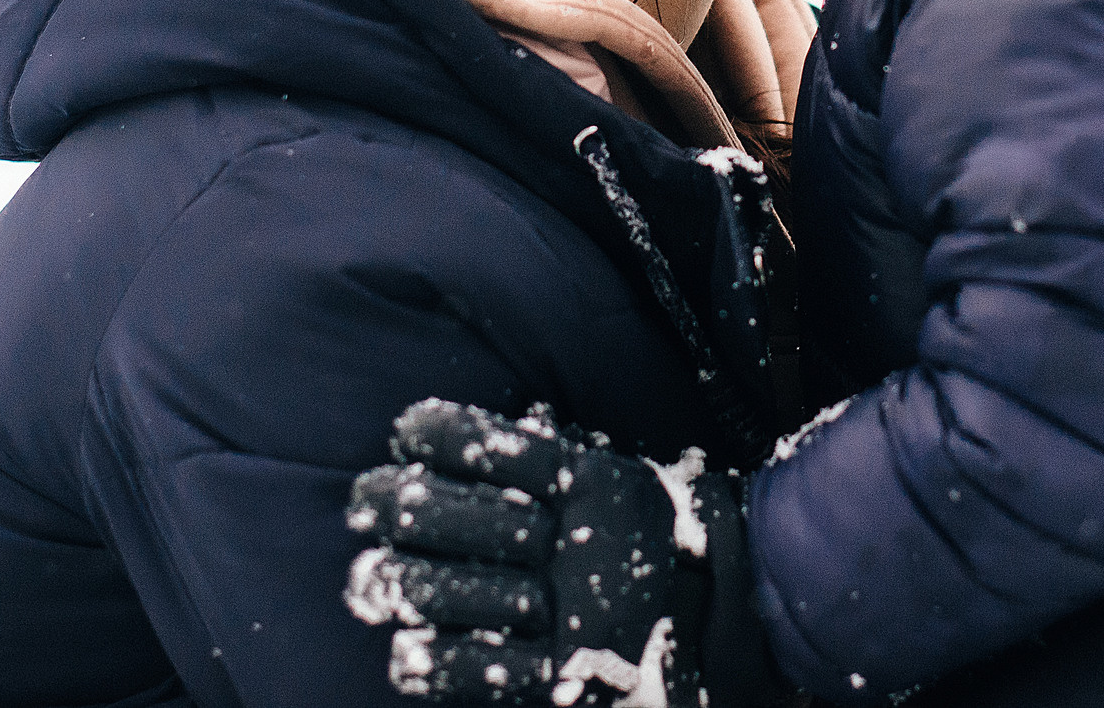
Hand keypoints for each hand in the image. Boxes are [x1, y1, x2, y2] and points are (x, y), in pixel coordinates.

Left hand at [344, 399, 782, 707]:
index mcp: (602, 488)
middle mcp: (586, 547)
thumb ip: (573, 457)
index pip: (512, 451)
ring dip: (406, 582)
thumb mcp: (630, 483)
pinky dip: (438, 661)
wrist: (742, 621)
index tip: (404, 429)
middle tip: (361, 499)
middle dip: (407, 507)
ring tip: (365, 574)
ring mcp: (576, 615)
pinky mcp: (569, 679)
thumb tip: (519, 423)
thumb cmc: (670, 541)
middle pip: (477, 520)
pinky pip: (488, 671)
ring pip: (471, 593)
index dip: (451, 435)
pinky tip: (403, 650)